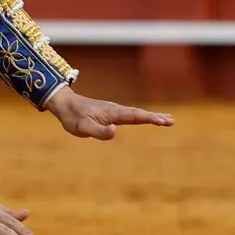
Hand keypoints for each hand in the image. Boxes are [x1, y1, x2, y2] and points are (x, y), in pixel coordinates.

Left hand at [45, 86, 174, 139]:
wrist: (63, 104)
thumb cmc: (72, 117)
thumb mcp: (83, 128)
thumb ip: (99, 131)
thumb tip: (115, 130)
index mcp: (113, 113)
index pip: (135, 116)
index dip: (150, 119)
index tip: (164, 121)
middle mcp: (115, 110)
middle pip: (139, 113)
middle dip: (155, 117)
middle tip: (171, 121)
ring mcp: (112, 110)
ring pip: (135, 113)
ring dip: (150, 116)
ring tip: (164, 119)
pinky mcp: (108, 112)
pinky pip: (128, 114)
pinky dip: (139, 116)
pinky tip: (140, 118)